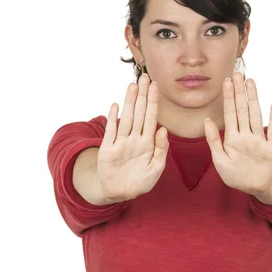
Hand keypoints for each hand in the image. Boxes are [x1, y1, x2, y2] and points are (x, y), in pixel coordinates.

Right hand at [98, 74, 168, 201]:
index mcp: (148, 144)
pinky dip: (113, 118)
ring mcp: (121, 142)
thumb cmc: (140, 182)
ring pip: (126, 118)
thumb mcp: (156, 169)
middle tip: (145, 77)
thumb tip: (163, 130)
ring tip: (133, 86)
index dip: (153, 102)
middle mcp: (134, 139)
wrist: (120, 193)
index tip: (156, 87)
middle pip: (139, 113)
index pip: (152, 118)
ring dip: (129, 102)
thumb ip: (161, 150)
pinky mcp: (108, 149)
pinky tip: (116, 105)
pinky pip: (111, 131)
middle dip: (142, 95)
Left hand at [203, 72, 271, 195]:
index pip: (229, 114)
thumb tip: (206, 120)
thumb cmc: (235, 176)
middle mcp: (246, 135)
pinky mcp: (271, 148)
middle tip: (237, 74)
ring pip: (256, 115)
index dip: (228, 98)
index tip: (226, 82)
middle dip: (240, 92)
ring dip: (254, 99)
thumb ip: (213, 141)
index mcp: (232, 138)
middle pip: (242, 110)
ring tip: (251, 82)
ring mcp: (259, 140)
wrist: (253, 188)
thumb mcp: (220, 160)